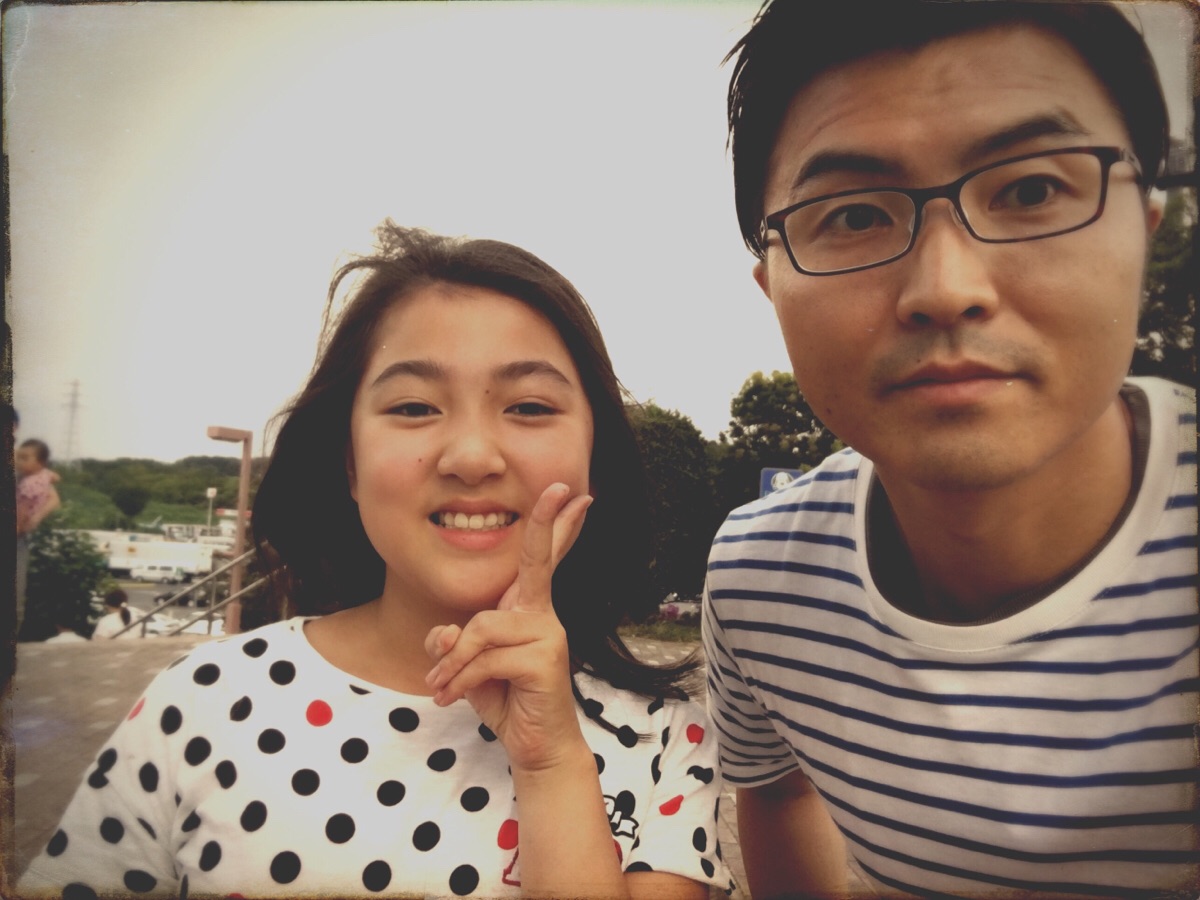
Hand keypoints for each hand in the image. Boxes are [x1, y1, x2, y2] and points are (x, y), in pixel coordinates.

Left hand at [424, 483, 591, 771]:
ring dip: (454, 661)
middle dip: (547, 523)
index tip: (573, 493)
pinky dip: (461, 679)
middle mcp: (542, 614)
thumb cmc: (504, 700)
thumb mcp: (466, 667)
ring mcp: (548, 634)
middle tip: (565, 488)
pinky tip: (452, 697)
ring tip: (440, 687)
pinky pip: (486, 658)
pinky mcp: (544, 659)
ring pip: (482, 627)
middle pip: (535, 563)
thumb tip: (446, 633)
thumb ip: (452, 643)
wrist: (534, 747)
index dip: (555, 525)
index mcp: (527, 609)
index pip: (540, 561)